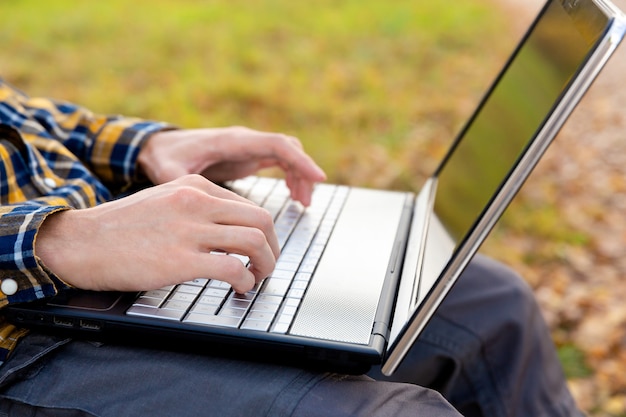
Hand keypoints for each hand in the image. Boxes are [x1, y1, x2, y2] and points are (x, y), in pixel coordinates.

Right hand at [36, 175, 278, 293]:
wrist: (79, 241)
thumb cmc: (119, 227)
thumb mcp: (163, 200)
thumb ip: (196, 208)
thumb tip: (227, 229)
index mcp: (194, 185)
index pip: (249, 205)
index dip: (264, 232)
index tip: (262, 249)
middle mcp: (196, 201)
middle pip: (262, 220)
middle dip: (274, 247)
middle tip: (267, 265)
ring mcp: (189, 230)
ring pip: (255, 241)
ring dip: (266, 264)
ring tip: (256, 278)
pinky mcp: (180, 260)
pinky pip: (232, 268)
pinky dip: (245, 280)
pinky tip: (240, 287)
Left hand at [137, 127, 325, 205]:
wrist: (159, 147)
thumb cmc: (165, 157)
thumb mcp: (170, 172)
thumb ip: (183, 184)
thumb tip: (195, 203)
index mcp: (232, 141)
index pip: (276, 145)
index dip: (300, 161)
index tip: (317, 178)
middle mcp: (245, 140)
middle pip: (288, 148)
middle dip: (303, 171)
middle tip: (307, 201)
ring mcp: (248, 148)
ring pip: (287, 154)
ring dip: (300, 175)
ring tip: (303, 203)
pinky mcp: (247, 157)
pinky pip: (280, 161)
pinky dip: (291, 176)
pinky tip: (293, 195)